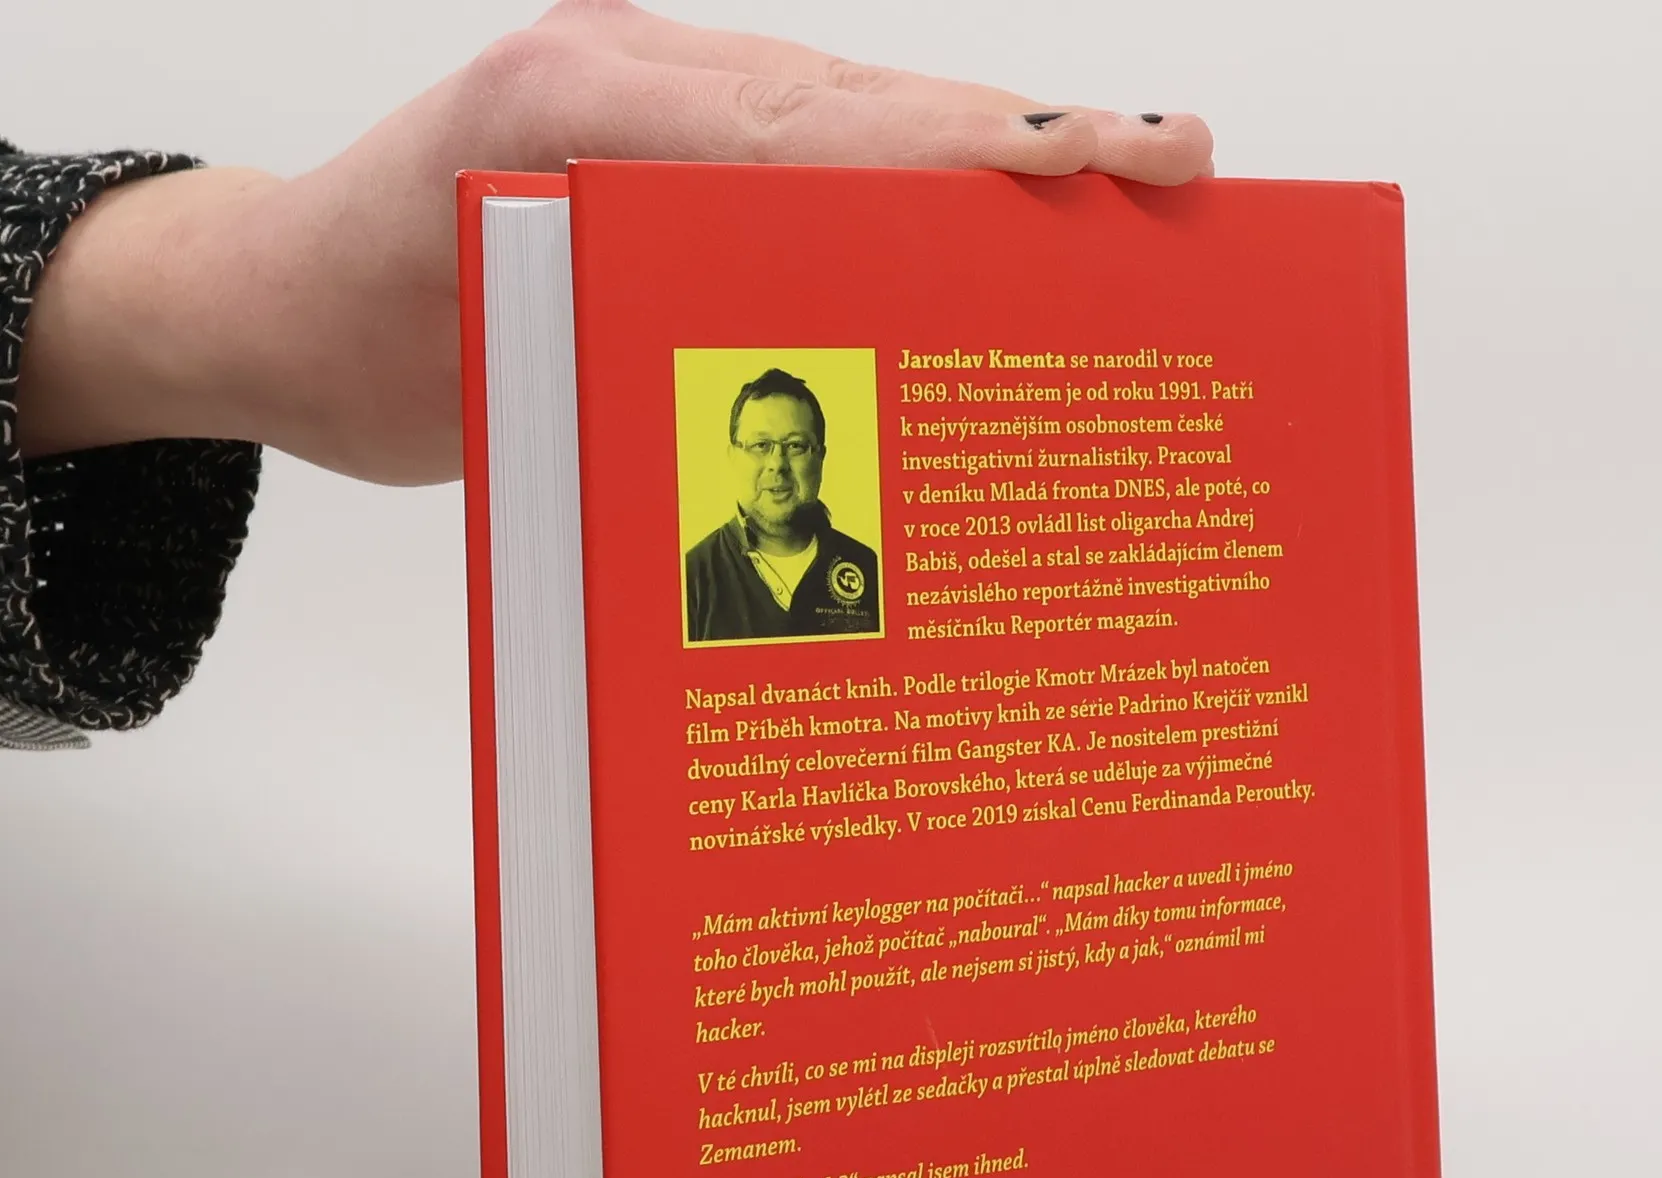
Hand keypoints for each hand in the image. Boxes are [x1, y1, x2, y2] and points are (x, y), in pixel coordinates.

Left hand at [19, 0, 1212, 483]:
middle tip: (1167, 162)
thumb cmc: (357, 341)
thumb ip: (621, 344)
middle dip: (1022, 141)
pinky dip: (909, 191)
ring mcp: (657, 108)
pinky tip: (990, 226)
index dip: (960, 156)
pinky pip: (809, 158)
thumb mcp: (477, 368)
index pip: (813, 131)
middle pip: (866, 108)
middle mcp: (637, 85)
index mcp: (585, 114)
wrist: (275, 304)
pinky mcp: (665, 151)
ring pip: (855, 123)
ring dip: (987, 160)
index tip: (1087, 169)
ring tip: (1124, 183)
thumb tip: (803, 389)